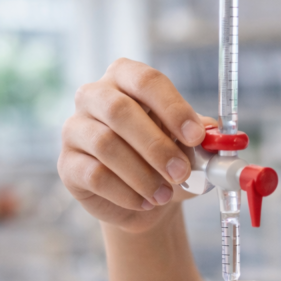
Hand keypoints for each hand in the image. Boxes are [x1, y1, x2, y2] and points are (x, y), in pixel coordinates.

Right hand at [58, 58, 209, 232]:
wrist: (147, 198)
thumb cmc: (168, 161)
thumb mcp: (190, 146)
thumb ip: (201, 137)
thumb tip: (213, 135)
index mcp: (126, 78)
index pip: (146, 81)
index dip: (173, 108)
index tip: (197, 136)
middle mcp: (94, 96)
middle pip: (119, 110)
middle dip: (156, 145)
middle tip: (182, 172)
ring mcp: (75, 129)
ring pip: (105, 145)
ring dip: (142, 174)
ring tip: (166, 194)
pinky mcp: (67, 164)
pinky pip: (94, 175)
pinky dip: (126, 192)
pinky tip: (145, 202)